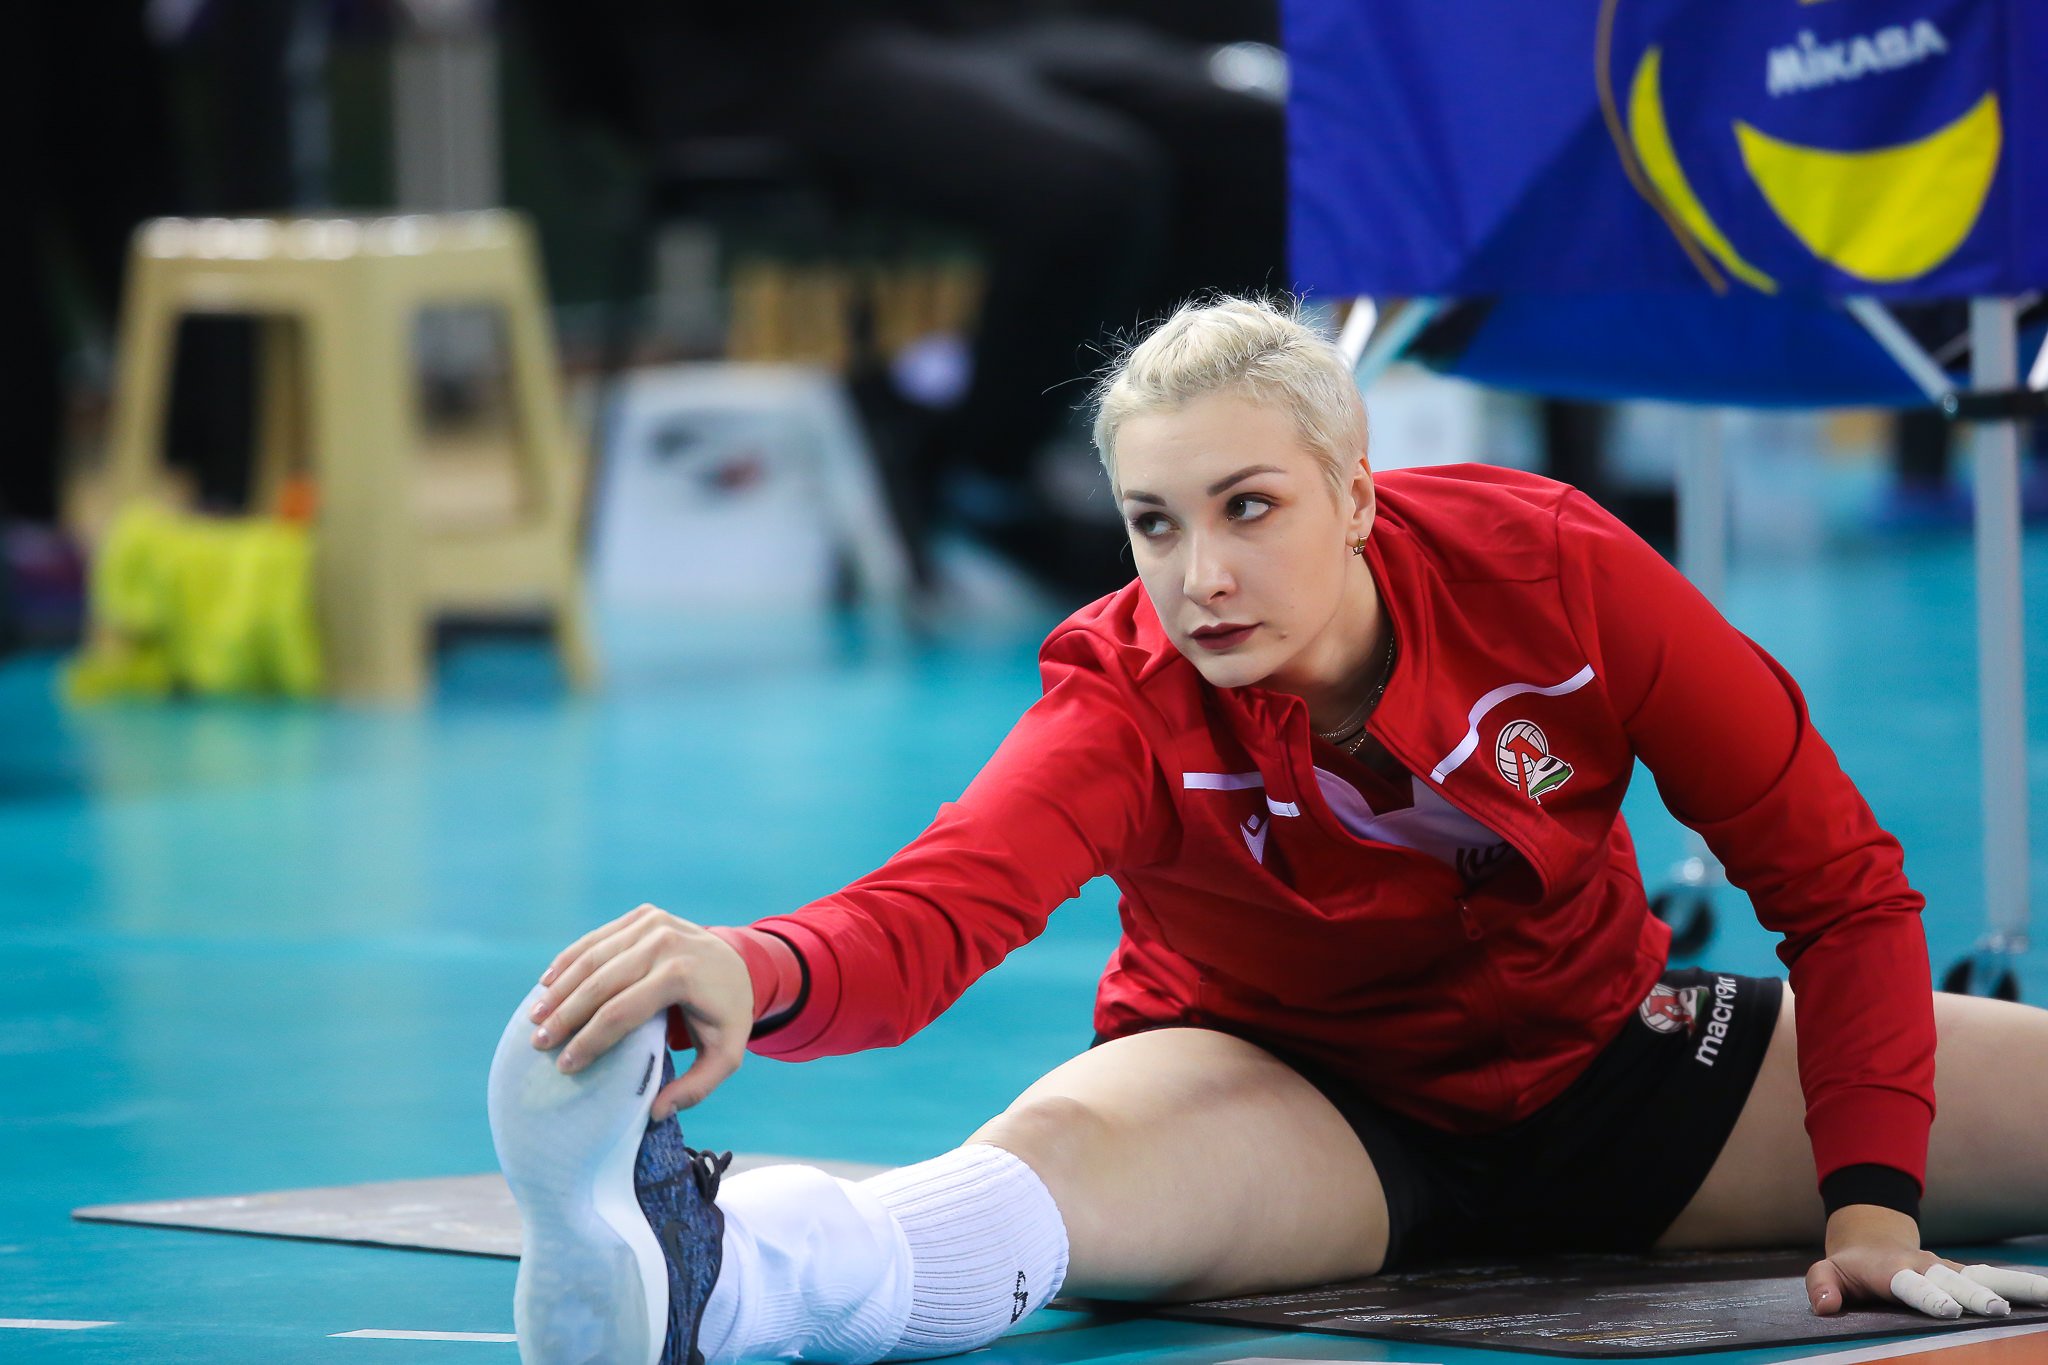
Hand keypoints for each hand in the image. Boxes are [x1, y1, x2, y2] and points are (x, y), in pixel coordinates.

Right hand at [527, 905, 753, 1118]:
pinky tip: (546, 983)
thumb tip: (655, 1113)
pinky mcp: (644, 916)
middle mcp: (664, 942)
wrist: (743, 964)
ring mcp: (653, 924)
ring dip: (559, 988)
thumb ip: (695, 1088)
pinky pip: (597, 938)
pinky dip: (569, 960)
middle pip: (600, 984)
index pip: (621, 1013)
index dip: (589, 1041)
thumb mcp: (726, 1057)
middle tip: (539, 1043)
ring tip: (535, 1017)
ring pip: (592, 958)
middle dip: (565, 1017)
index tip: (565, 1065)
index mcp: (681, 975)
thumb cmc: (727, 1015)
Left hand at [1806, 1205, 2047, 1318]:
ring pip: (1983, 1277)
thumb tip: (1825, 1307)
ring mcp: (1948, 1270)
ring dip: (2012, 1288)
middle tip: (1995, 1311)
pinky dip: (2022, 1287)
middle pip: (1952, 1281)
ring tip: (2043, 1298)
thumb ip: (1822, 1286)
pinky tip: (2046, 1297)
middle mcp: (1925, 1266)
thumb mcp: (1827, 1273)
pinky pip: (1995, 1280)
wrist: (1873, 1241)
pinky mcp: (1965, 1275)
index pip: (1909, 1284)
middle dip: (1972, 1296)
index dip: (1928, 1297)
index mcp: (1891, 1269)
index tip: (1948, 1311)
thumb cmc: (1850, 1268)